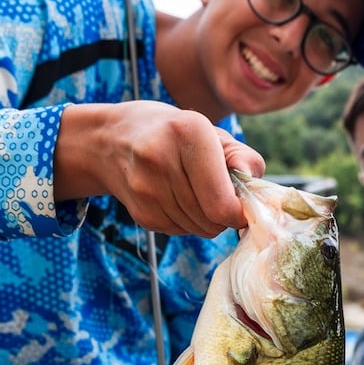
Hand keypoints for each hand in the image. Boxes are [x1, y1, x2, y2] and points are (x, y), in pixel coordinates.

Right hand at [55, 101, 265, 234]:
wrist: (111, 140)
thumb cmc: (176, 135)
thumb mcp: (213, 133)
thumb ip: (243, 157)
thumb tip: (251, 181)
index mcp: (187, 132)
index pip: (221, 204)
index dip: (238, 213)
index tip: (240, 205)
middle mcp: (160, 159)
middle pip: (212, 221)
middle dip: (224, 216)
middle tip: (219, 195)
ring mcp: (145, 188)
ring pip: (198, 230)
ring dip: (207, 220)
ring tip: (196, 193)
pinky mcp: (139, 212)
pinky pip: (180, 232)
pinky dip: (188, 222)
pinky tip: (177, 198)